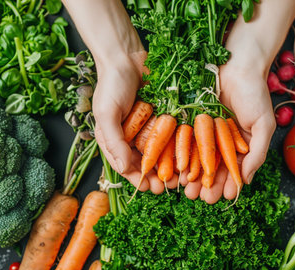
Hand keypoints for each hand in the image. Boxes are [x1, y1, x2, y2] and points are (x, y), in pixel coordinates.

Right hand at [63, 0, 169, 192]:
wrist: (127, 57)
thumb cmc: (112, 85)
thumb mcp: (107, 113)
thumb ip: (114, 142)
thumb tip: (124, 169)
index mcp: (114, 140)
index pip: (125, 167)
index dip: (138, 179)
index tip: (151, 188)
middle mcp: (130, 138)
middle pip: (145, 164)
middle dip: (157, 177)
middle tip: (170, 186)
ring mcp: (147, 128)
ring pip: (160, 153)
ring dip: (169, 166)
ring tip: (181, 177)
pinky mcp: (161, 118)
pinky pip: (170, 136)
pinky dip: (177, 147)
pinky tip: (187, 156)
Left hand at [182, 60, 275, 202]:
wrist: (237, 64)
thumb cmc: (254, 93)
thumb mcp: (263, 125)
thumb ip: (258, 153)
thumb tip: (247, 181)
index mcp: (242, 146)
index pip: (235, 171)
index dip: (230, 185)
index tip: (223, 197)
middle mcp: (224, 142)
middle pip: (215, 169)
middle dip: (208, 185)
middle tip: (202, 198)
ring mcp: (207, 133)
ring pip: (199, 160)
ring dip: (194, 177)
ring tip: (188, 191)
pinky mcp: (193, 122)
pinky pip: (187, 143)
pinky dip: (183, 157)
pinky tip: (179, 171)